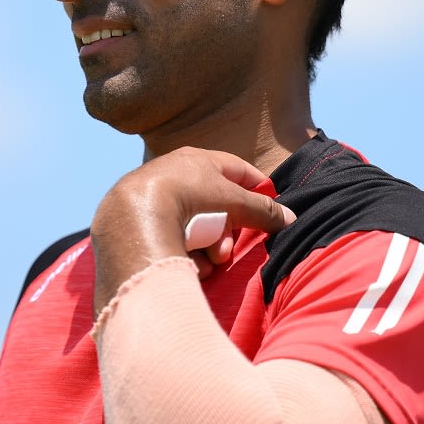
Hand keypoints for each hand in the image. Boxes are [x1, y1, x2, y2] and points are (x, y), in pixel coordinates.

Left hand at [90, 148, 296, 311]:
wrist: (133, 215)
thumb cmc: (188, 196)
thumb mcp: (233, 200)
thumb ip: (263, 210)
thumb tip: (290, 219)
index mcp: (198, 160)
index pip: (238, 170)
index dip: (257, 189)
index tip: (270, 209)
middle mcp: (176, 174)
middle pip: (217, 206)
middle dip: (227, 232)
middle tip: (226, 251)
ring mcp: (156, 199)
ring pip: (196, 227)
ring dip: (207, 247)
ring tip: (206, 261)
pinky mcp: (141, 223)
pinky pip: (173, 239)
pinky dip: (184, 253)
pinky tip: (186, 263)